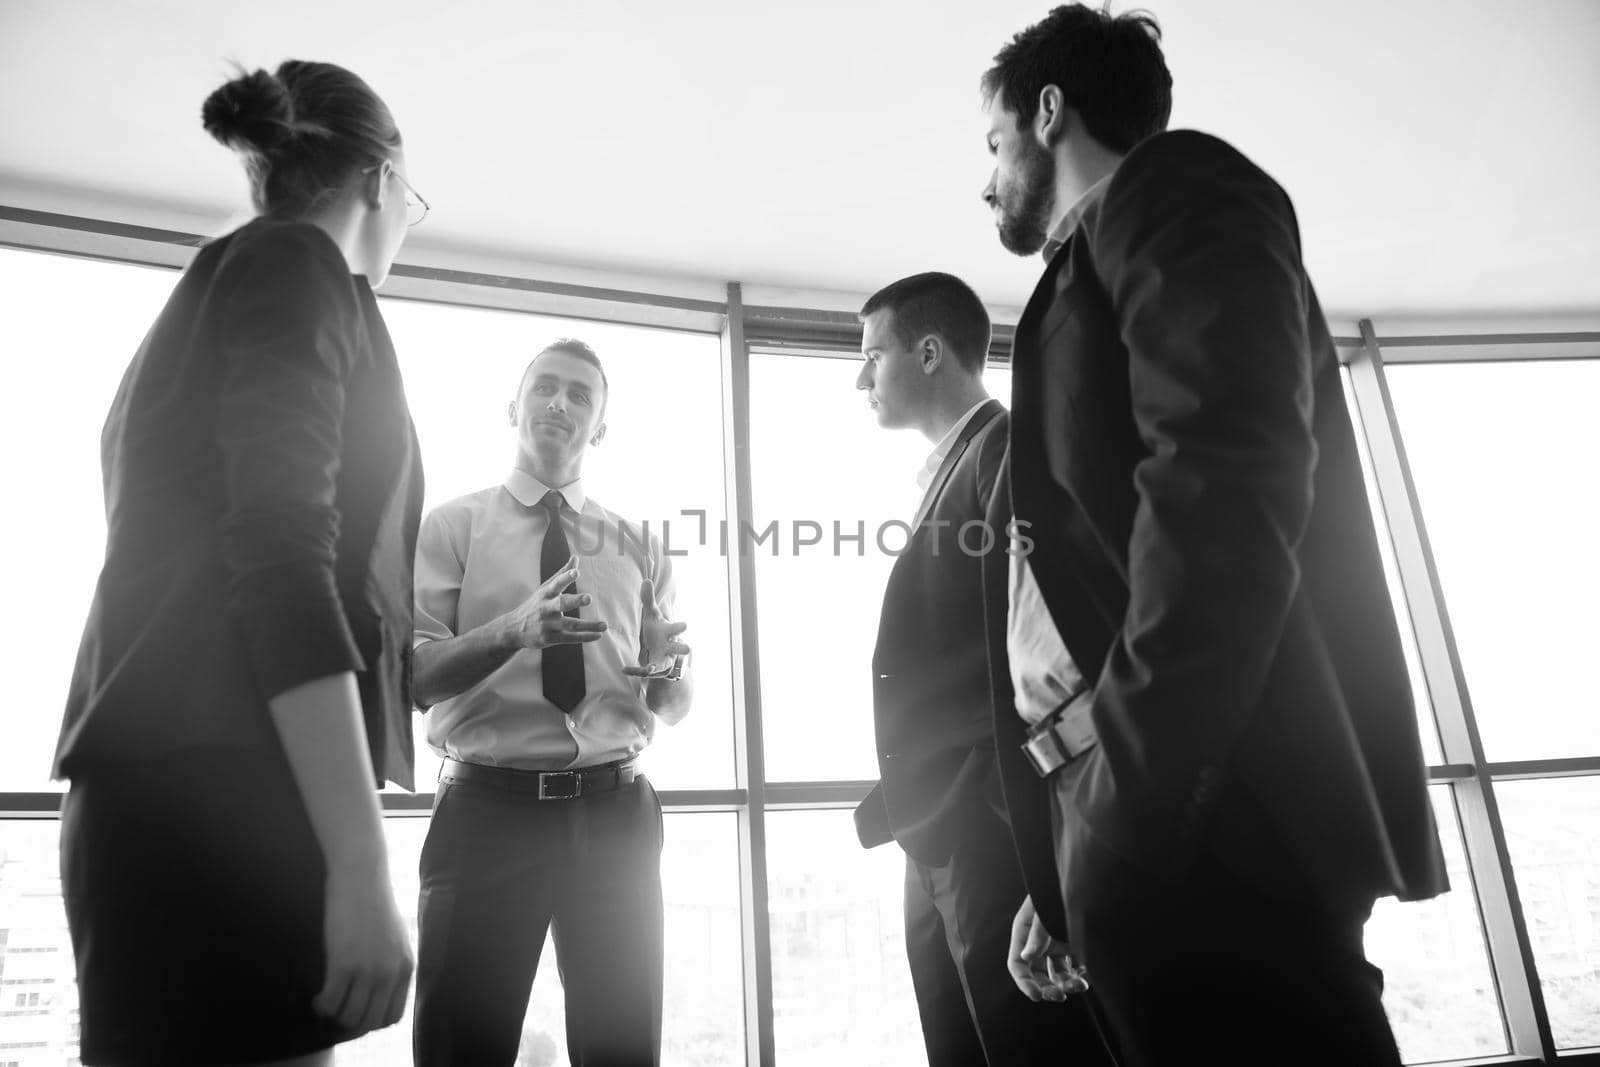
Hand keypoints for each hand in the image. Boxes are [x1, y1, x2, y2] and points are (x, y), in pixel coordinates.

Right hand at [315, 866, 413, 1036]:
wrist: (361, 874)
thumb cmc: (374, 902)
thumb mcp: (395, 937)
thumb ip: (392, 964)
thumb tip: (379, 989)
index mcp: (406, 967)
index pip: (392, 1016)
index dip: (372, 1022)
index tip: (356, 1015)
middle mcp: (391, 972)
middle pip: (370, 1021)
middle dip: (350, 1024)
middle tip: (336, 1013)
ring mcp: (368, 969)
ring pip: (349, 1016)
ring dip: (334, 1016)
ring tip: (325, 1003)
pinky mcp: (344, 962)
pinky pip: (331, 1001)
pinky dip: (321, 1005)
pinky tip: (317, 997)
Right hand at [501, 558, 608, 649]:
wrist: (513, 629)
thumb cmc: (535, 604)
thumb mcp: (545, 588)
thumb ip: (562, 573)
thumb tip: (576, 557)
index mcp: (546, 593)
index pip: (556, 583)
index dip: (566, 577)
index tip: (576, 572)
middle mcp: (546, 608)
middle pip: (562, 603)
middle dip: (575, 601)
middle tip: (589, 598)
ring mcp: (547, 625)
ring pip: (570, 625)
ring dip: (588, 625)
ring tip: (604, 625)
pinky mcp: (549, 639)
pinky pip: (570, 638)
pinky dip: (584, 637)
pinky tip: (598, 635)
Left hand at [622, 578, 689, 676]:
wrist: (660, 652)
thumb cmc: (657, 630)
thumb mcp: (652, 615)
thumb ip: (648, 600)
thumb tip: (646, 580)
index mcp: (670, 632)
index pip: (678, 628)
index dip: (681, 627)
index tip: (685, 625)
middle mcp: (671, 647)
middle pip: (680, 648)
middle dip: (683, 648)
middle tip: (688, 649)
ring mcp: (665, 660)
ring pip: (664, 664)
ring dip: (656, 666)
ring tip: (649, 668)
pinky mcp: (655, 670)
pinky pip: (645, 672)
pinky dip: (635, 671)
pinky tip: (623, 669)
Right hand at [1007, 895, 1088, 1001]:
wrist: (1075, 878)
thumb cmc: (1054, 891)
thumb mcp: (1043, 911)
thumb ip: (1037, 933)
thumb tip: (1026, 957)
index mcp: (1023, 934)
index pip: (1018, 966)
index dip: (1025, 983)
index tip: (1037, 996)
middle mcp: (1037, 943)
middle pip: (1036, 975)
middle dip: (1047, 988)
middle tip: (1060, 996)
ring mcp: (1054, 945)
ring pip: (1056, 974)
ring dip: (1066, 984)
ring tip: (1080, 986)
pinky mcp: (1071, 945)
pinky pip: (1072, 967)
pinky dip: (1078, 975)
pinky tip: (1085, 974)